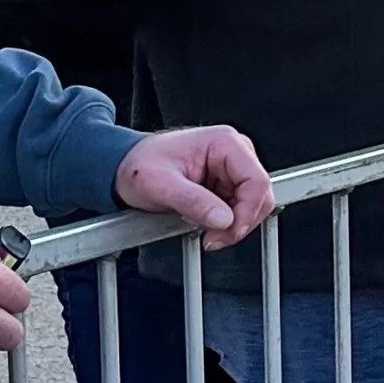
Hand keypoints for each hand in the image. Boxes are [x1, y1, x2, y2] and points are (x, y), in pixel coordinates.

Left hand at [115, 126, 274, 251]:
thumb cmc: (138, 166)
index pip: (256, 181)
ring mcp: (233, 168)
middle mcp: (235, 152)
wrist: (124, 167)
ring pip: (253, 205)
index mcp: (224, 143)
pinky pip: (239, 209)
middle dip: (240, 222)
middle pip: (259, 195)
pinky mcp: (227, 183)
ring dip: (232, 225)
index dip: (247, 212)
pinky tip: (204, 223)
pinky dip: (225, 223)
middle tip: (214, 239)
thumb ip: (193, 201)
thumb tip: (224, 220)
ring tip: (205, 232)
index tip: (227, 232)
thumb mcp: (160, 185)